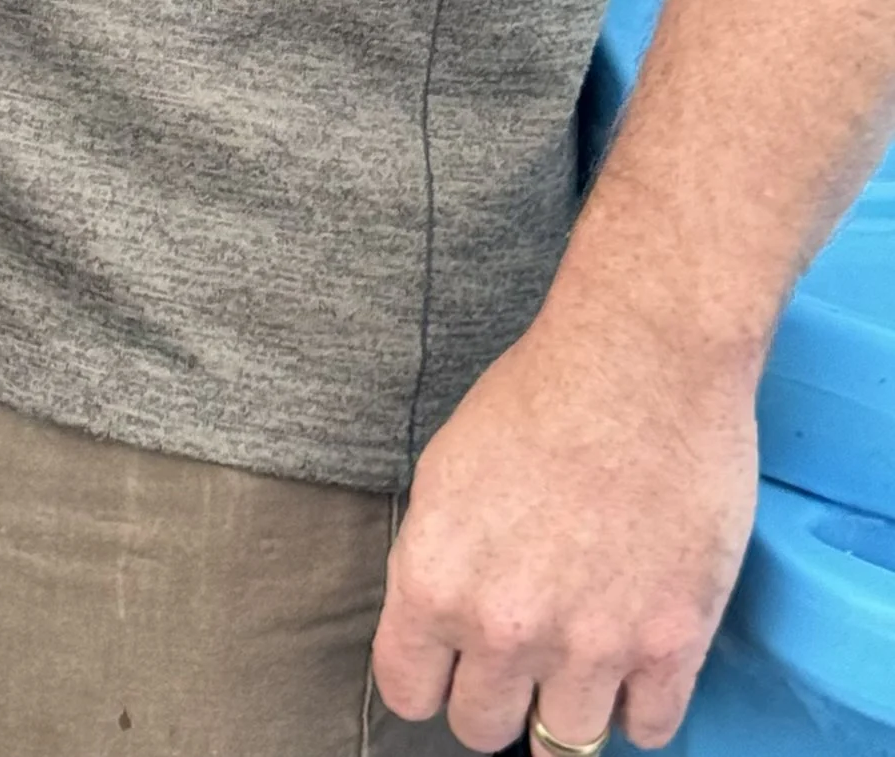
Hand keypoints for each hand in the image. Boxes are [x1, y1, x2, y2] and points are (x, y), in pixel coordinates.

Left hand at [371, 300, 757, 749]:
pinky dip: (640, 702)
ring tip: (579, 656)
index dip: (430, 678)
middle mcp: (506, 628)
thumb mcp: (446, 471)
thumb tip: (441, 624)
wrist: (640, 361)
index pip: (408, 694)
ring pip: (565, 746)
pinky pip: (649, 731)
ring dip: (568, 705)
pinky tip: (634, 654)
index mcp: (436, 581)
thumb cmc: (538, 395)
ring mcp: (592, 646)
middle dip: (496, 696)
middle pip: (483, 730)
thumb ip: (440, 562)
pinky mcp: (671, 646)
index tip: (450, 664)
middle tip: (520, 654)